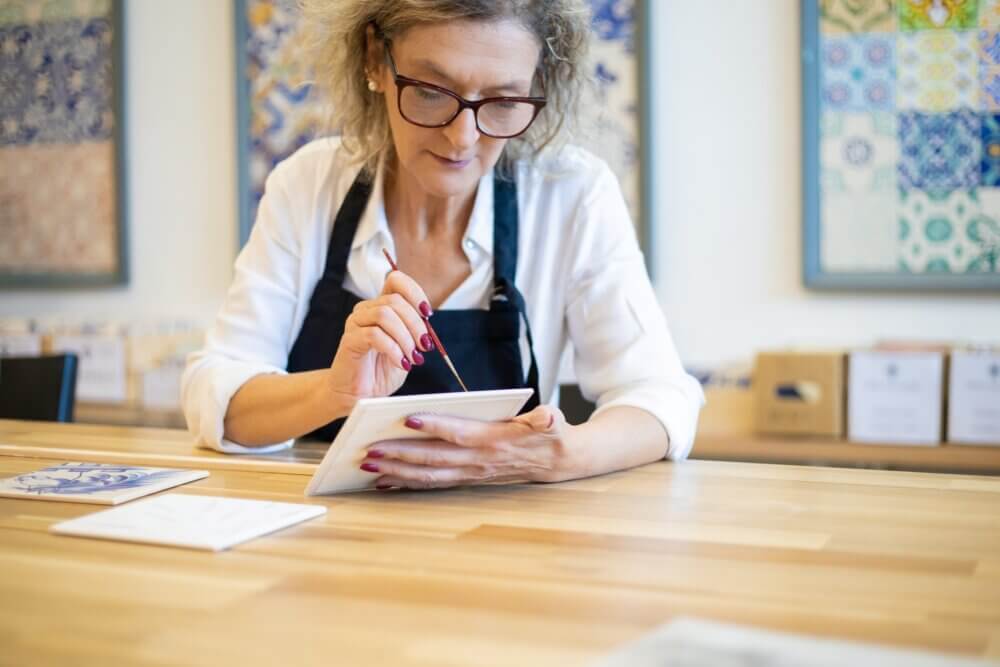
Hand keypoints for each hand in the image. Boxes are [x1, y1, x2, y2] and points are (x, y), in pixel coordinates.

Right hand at [327, 270, 435, 405]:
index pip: (396, 281)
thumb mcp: (407, 348)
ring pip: (385, 315)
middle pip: (395, 300)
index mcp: (381, 306)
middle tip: (424, 346)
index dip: (415, 292)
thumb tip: (428, 322)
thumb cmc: (381, 372)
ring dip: (405, 337)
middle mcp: (367, 310)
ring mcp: (356, 323)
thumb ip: (415, 331)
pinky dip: (393, 349)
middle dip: (416, 324)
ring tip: (412, 357)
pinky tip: (401, 363)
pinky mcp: (350, 340)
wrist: (360, 396)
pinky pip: (374, 335)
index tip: (427, 314)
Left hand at [359, 405, 573, 488]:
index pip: (460, 433)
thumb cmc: (550, 434)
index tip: (408, 418)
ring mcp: (471, 473)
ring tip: (368, 466)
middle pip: (435, 458)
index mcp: (495, 440)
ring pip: (428, 475)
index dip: (435, 427)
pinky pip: (432, 484)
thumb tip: (548, 417)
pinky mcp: (466, 479)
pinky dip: (407, 484)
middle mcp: (479, 461)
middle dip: (401, 455)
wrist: (558, 461)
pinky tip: (384, 482)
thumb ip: (546, 420)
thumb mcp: (554, 422)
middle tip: (370, 449)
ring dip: (397, 472)